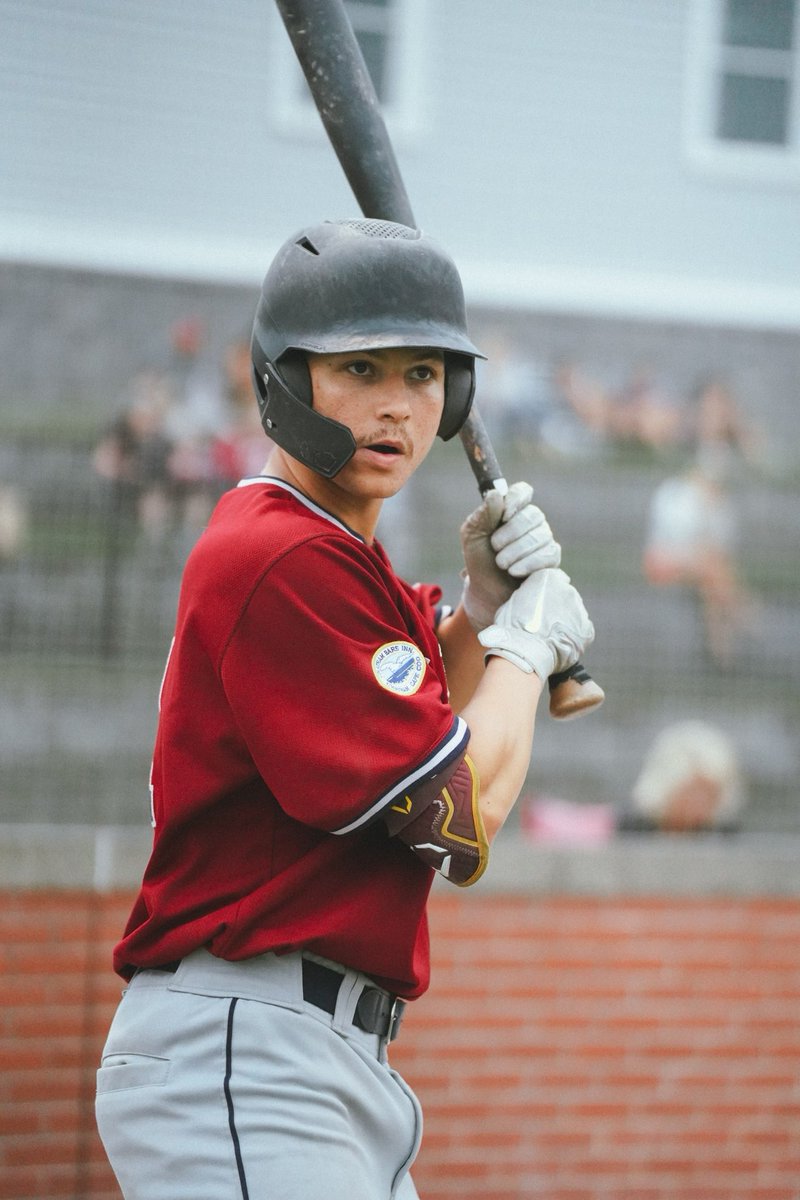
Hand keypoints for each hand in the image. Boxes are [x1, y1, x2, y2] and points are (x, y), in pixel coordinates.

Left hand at [460, 482, 560, 630]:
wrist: (487, 593)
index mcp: (511, 510)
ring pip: (541, 536)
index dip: (516, 500)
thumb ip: (482, 515)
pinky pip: (548, 554)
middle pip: (532, 514)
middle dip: (510, 533)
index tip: (504, 515)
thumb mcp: (472, 537)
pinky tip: (515, 571)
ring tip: (502, 564)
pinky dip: (529, 563)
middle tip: (495, 547)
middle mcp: (531, 521)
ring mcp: (544, 539)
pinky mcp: (551, 558)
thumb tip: (496, 494)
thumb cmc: (480, 561)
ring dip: (516, 551)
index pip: (522, 492)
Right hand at [477, 567, 593, 680]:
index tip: (541, 604)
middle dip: (557, 609)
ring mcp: (579, 610)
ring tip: (548, 639)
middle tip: (543, 624)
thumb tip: (527, 603)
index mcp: (549, 578)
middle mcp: (568, 590)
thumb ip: (526, 597)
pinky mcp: (586, 630)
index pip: (555, 579)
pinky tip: (558, 646)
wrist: (524, 651)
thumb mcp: (511, 603)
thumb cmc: (511, 627)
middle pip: (566, 598)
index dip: (548, 593)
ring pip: (574, 616)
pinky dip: (572, 639)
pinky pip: (580, 633)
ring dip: (565, 624)